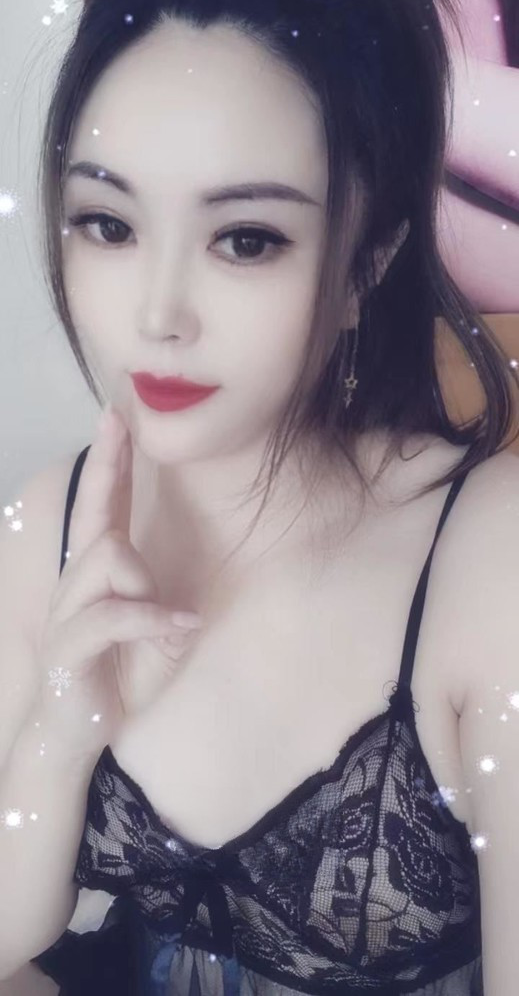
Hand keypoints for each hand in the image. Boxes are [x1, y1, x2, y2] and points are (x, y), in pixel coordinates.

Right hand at [34, 406, 202, 759]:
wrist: (73, 735)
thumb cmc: (114, 677)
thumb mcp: (151, 639)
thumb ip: (164, 611)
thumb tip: (187, 611)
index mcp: (97, 576)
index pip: (102, 509)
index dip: (110, 464)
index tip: (116, 418)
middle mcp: (76, 585)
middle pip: (96, 517)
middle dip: (109, 468)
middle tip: (117, 424)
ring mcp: (68, 613)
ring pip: (107, 558)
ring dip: (146, 583)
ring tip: (169, 620)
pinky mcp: (69, 647)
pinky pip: (112, 615)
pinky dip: (152, 619)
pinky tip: (179, 628)